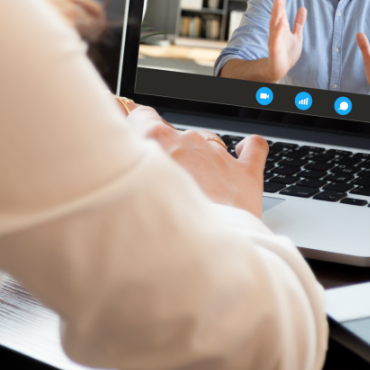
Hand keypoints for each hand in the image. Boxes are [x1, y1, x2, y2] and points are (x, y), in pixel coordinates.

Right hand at [124, 105, 267, 217]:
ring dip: (200, 158)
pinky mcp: (245, 172)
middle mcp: (188, 141)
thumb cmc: (161, 226)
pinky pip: (253, 147)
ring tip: (195, 188)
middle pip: (174, 134)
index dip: (136, 122)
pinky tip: (241, 151)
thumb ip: (126, 165)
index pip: (140, 115)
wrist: (200, 254)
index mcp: (157, 139)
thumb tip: (116, 158)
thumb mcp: (128, 190)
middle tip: (163, 180)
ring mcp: (218, 155)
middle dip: (169, 152)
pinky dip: (247, 147)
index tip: (132, 130)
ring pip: (207, 142)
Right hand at [266, 0, 305, 81]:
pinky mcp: (275, 50)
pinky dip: (278, 31)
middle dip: (278, 2)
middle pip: (277, 14)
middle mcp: (276, 31)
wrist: (279, 68)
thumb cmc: (287, 52)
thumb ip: (298, 22)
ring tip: (279, 1)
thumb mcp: (296, 35)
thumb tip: (302, 8)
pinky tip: (281, 23)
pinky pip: (276, 40)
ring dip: (277, 12)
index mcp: (281, 27)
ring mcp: (275, 40)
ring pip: (275, 24)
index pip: (281, 11)